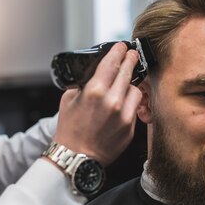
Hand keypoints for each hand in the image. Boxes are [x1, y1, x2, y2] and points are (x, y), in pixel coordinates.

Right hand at [53, 42, 142, 165]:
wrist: (76, 157)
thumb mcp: (69, 99)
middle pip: (128, 72)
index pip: (112, 63)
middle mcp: (112, 101)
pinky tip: (122, 104)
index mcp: (95, 91)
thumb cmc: (70, 129)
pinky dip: (129, 103)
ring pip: (135, 89)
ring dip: (130, 85)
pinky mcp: (130, 127)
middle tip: (132, 55)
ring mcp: (124, 115)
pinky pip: (134, 107)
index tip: (121, 46)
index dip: (118, 51)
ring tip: (123, 86)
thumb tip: (94, 73)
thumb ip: (84, 84)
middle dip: (130, 60)